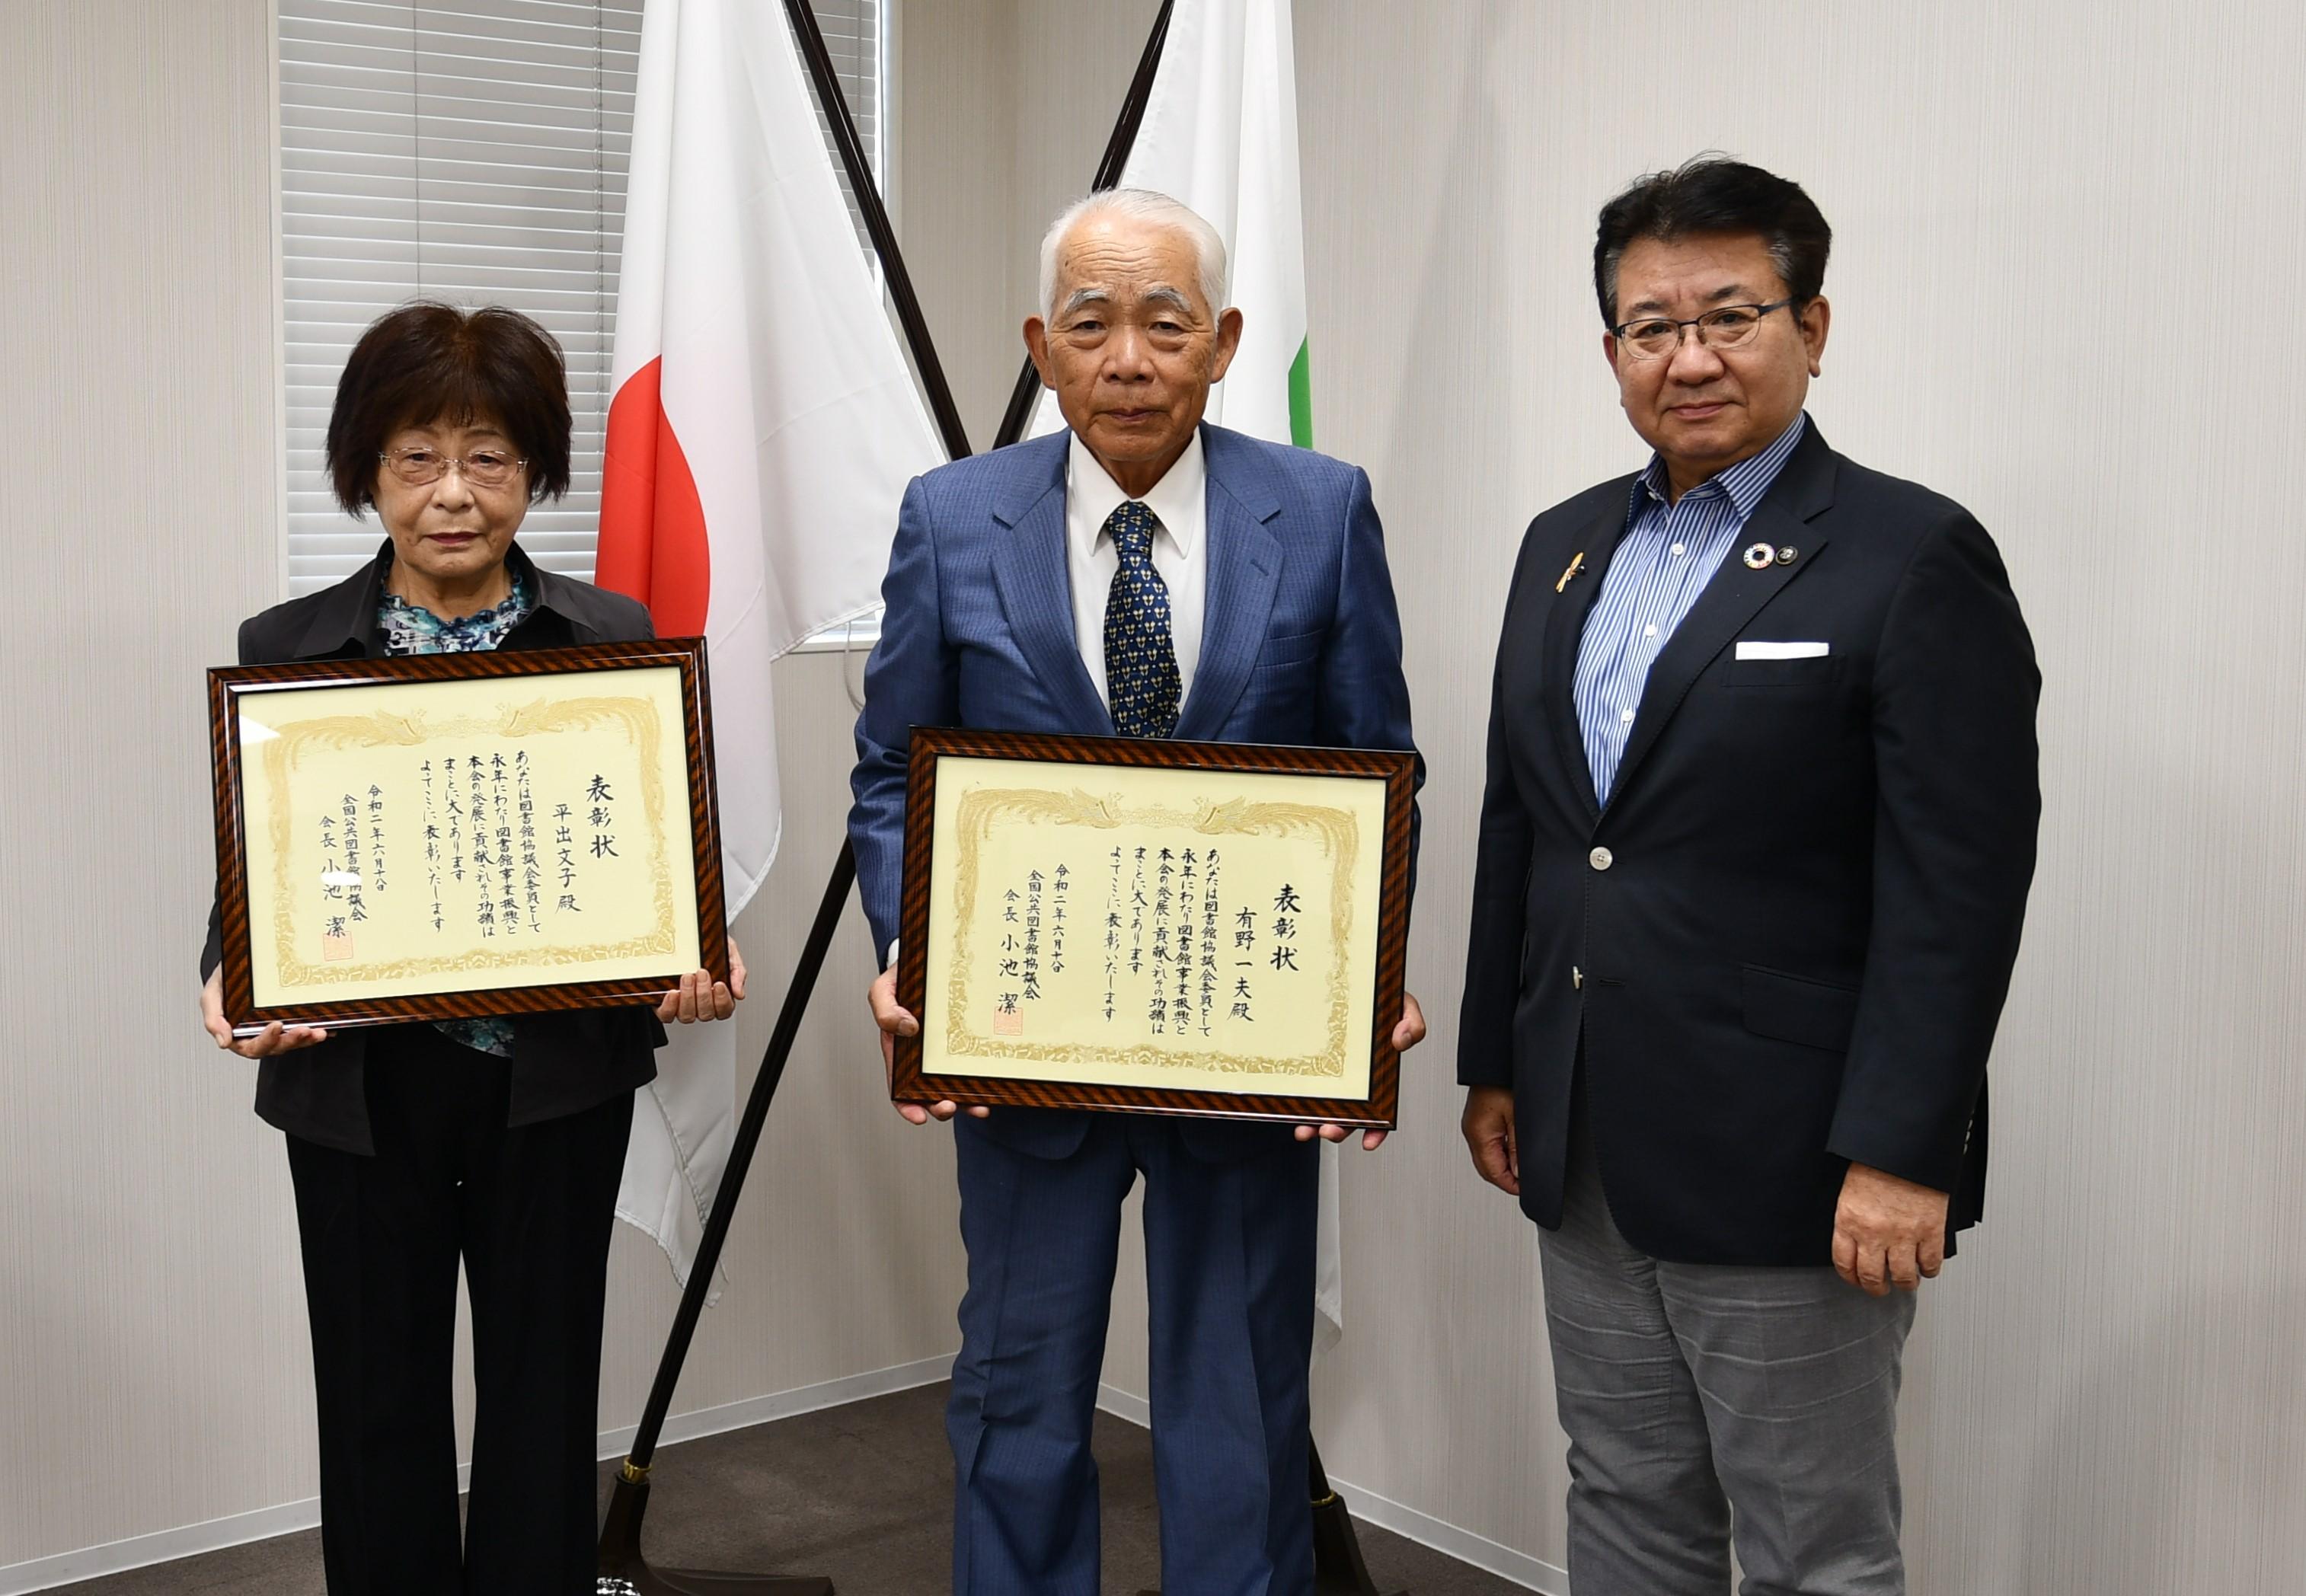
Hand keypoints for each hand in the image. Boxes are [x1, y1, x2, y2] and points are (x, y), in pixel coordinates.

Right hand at [201, 967, 328, 1058]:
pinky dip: (314, 1031)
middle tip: (305, 1029)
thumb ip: (213, 1020)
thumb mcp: (211, 997)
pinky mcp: (288, 1022)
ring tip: (319, 1031)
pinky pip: (302, 1031)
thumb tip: (224, 1042)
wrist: (235, 966)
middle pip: (276, 1046)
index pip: (253, 1046)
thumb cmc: (222, 983)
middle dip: (291, 1040)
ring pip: (292, 1041)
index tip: (276, 1025)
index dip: (266, 1040)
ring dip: (306, 1039)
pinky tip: (327, 1028)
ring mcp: (275, 1030)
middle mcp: (258, 1036)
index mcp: (238, 1036)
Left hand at [655, 936, 746, 1023]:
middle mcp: (701, 1005)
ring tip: (687, 977)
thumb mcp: (730, 953)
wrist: (688, 935)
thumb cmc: (710, 947)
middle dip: (703, 994)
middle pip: (706, 1014)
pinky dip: (670, 1007)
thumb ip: (737, 972)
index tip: (719, 984)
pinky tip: (673, 992)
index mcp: (719, 997)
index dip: (722, 1001)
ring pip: (687, 1016)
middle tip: (701, 973)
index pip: (724, 1010)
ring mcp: (683, 1007)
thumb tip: (739, 993)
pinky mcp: (666, 1005)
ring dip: (688, 997)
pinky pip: (667, 1015)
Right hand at [869, 965, 985, 1124]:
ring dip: (966, 1103)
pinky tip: (993, 1087)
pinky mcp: (968, 1043)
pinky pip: (975, 1067)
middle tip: (949, 1107)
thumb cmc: (902, 978)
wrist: (930, 962)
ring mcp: (947, 1052)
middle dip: (939, 1107)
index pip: (899, 1088)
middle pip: (930, 1093)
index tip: (919, 1117)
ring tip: (978, 1107)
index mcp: (899, 1051)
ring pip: (956, 1086)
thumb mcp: (884, 990)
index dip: (907, 1106)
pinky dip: (983, 1081)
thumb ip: (885, 1010)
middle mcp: (923, 1058)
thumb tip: (906, 1028)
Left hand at [1294, 992, 1424, 1149]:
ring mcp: (1332, 1072)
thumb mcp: (1403, 1005)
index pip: (1382, 1110)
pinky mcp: (1311, 1063)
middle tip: (1329, 1131)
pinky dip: (1297, 1102)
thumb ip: (1412, 1022)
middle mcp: (1355, 1079)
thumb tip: (1402, 1040)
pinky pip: (1304, 1088)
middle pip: (1350, 1115)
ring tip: (1306, 1130)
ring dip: (1315, 1123)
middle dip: (1339, 1129)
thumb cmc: (1380, 998)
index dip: (1377, 1130)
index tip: (1370, 1142)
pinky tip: (1290, 1110)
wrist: (1354, 981)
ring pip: (1324, 1107)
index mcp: (1379, 1072)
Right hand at [1460, 1084, 1518, 1194]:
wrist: (1495, 1062)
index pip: (1492, 1172)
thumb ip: (1518, 1149)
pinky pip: (1486, 1144)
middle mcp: (1472, 1131)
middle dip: (1505, 1179)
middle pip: (1486, 1169)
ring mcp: (1473, 1125)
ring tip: (1521, 1167)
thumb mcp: (1519, 1117)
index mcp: (1479, 1133)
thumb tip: (1518, 1173)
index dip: (1510, 1185)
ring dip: (1502, 1166)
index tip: (1525, 1190)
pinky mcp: (1477, 1119)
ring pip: (1486, 1158)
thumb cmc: (1504, 1081)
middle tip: (1524, 1183)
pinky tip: (1513, 1150)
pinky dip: (1499, 1152)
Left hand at [1832, 1162, 1949, 1294]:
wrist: (1904, 1146)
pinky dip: (1929, 1270)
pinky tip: (1926, 1268)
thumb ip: (1852, 1219)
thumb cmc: (1877, 1163)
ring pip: (1903, 1277)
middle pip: (1872, 1277)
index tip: (1856, 1280)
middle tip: (1881, 1288)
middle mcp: (1873, 1232)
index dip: (1850, 1277)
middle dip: (1876, 1288)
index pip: (1843, 1262)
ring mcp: (1903, 1234)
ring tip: (1906, 1281)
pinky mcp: (1930, 1231)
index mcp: (1848, 1220)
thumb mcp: (1851, 1192)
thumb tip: (1856, 1241)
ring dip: (1905, 1283)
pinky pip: (1931, 1263)